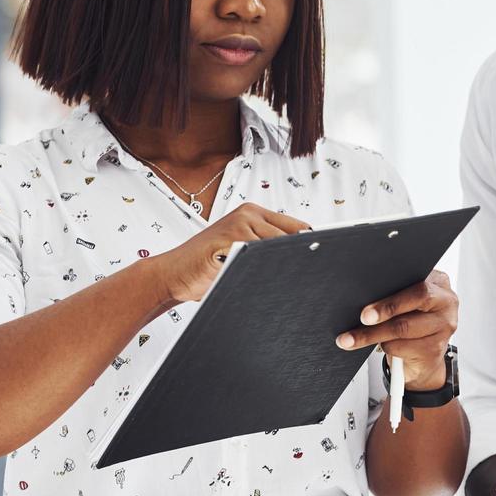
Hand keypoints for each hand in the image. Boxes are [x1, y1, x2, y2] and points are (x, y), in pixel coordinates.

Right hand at [157, 203, 310, 302]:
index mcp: (254, 213)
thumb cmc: (208, 268)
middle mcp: (249, 212)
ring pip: (278, 246)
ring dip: (284, 265)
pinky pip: (260, 254)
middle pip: (292, 236)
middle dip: (299, 257)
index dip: (309, 246)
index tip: (321, 262)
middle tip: (310, 277)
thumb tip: (301, 261)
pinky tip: (264, 281)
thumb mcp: (241, 252)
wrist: (173, 273)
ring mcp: (240, 222)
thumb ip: (265, 249)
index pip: (296, 227)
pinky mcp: (232, 236)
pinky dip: (266, 269)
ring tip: (286, 282)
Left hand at [335, 269, 457, 389]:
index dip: (394, 290)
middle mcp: (446, 302)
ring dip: (373, 334)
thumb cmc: (412, 323)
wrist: (424, 360)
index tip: (372, 299)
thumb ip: (396, 293)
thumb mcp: (408, 303)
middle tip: (363, 318)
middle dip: (385, 308)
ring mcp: (444, 327)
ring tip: (353, 339)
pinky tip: (383, 346)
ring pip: (403, 327)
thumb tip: (366, 294)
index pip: (417, 280)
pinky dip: (386, 347)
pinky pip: (402, 347)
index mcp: (439, 282)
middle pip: (416, 299)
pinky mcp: (435, 349)